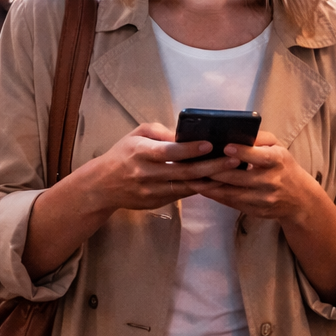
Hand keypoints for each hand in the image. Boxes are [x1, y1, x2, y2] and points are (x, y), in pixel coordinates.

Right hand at [73, 123, 241, 217]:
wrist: (102, 186)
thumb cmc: (123, 154)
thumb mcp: (137, 135)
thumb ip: (160, 132)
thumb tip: (185, 133)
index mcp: (141, 153)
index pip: (168, 151)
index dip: (189, 149)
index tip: (209, 144)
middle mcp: (146, 174)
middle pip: (183, 172)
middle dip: (211, 166)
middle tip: (233, 160)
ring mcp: (152, 192)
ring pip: (186, 187)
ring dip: (210, 180)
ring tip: (231, 172)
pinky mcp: (156, 203)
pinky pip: (182, 195)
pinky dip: (199, 188)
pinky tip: (216, 181)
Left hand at [194, 132, 333, 222]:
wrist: (299, 199)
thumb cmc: (284, 166)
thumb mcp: (278, 147)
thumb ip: (259, 138)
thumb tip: (236, 130)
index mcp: (277, 160)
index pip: (259, 156)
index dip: (242, 152)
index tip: (224, 147)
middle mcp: (271, 181)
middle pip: (239, 177)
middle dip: (215, 170)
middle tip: (193, 163)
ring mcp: (263, 199)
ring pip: (231, 193)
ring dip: (209, 186)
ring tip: (189, 177)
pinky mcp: (255, 210)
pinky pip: (231, 203)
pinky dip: (215, 195)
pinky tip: (201, 188)